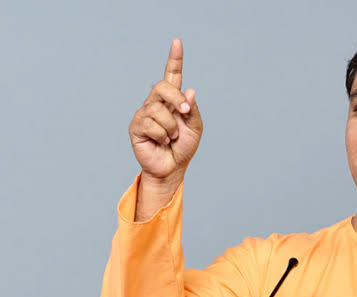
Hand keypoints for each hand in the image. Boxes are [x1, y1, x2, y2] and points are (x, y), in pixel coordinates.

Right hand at [128, 39, 202, 185]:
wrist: (172, 167)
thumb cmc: (183, 147)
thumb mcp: (195, 127)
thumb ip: (192, 110)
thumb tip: (190, 91)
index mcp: (172, 100)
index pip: (172, 75)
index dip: (174, 59)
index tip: (177, 42)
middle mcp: (156, 103)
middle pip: (162, 87)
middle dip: (176, 99)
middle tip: (184, 113)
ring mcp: (144, 113)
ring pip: (159, 110)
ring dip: (171, 127)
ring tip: (170, 137)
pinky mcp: (136, 127)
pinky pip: (152, 125)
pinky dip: (162, 136)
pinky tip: (160, 142)